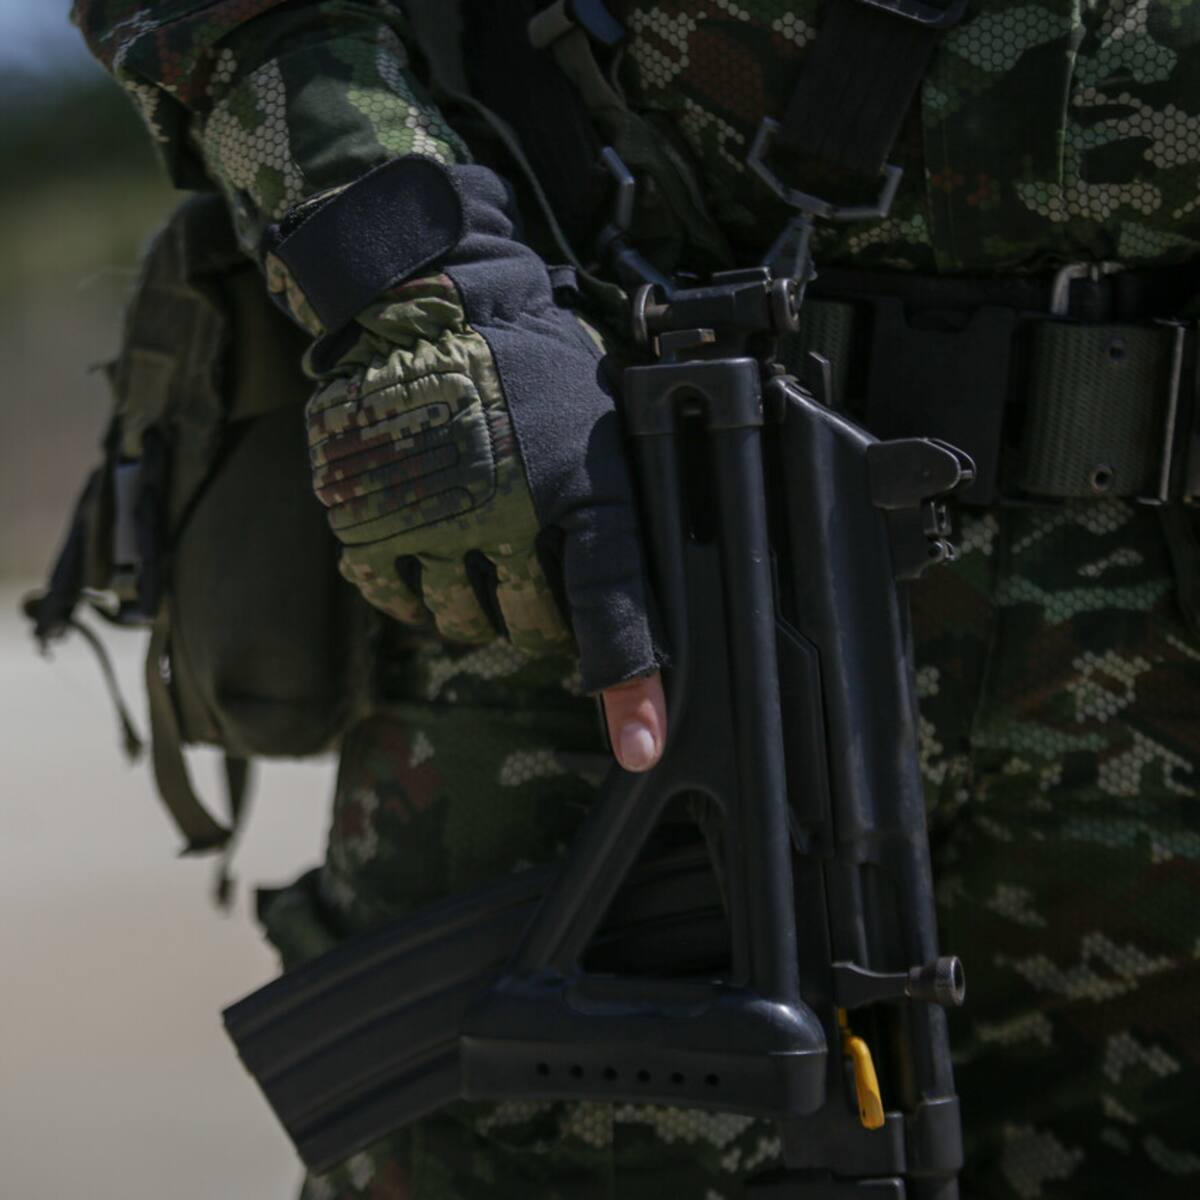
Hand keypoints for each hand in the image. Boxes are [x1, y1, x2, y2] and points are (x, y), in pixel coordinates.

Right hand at [287, 159, 667, 763]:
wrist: (435, 304)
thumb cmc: (536, 379)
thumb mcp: (604, 443)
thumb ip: (620, 535)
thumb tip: (640, 631)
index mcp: (574, 490)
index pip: (613, 607)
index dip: (633, 689)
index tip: (643, 751)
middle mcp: (500, 512)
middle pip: (529, 632)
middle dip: (540, 617)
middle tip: (533, 557)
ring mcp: (423, 516)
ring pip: (460, 624)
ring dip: (475, 603)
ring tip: (481, 539)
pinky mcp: (361, 514)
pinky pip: (392, 595)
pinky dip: (412, 584)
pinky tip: (427, 537)